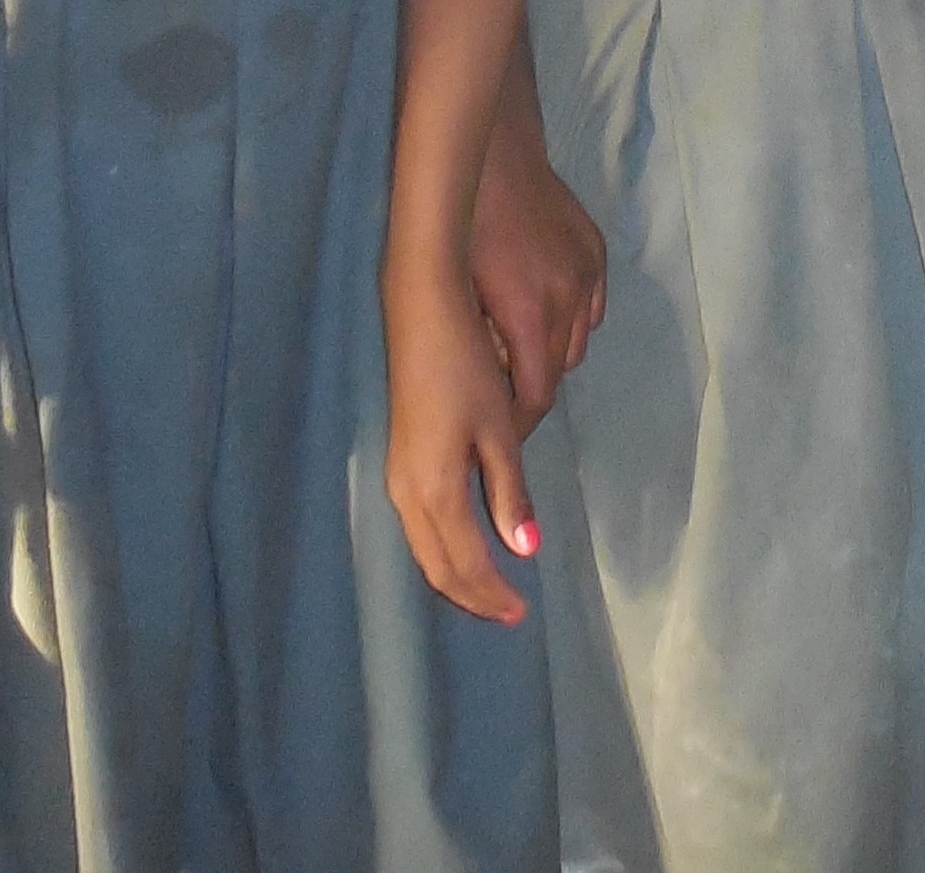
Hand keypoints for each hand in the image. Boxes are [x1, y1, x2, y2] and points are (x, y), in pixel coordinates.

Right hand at [382, 265, 539, 624]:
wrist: (421, 310)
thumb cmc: (466, 366)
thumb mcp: (498, 429)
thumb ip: (509, 491)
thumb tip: (526, 549)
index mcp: (434, 490)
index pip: (464, 563)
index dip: (492, 594)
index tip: (522, 614)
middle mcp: (407, 493)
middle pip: (436, 566)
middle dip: (472, 595)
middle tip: (508, 614)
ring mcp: (398, 476)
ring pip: (424, 548)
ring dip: (456, 575)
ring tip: (490, 590)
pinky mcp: (399, 460)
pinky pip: (419, 526)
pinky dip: (443, 548)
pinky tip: (464, 544)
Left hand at [467, 134, 606, 428]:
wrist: (496, 159)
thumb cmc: (463, 227)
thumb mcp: (458, 293)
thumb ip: (480, 346)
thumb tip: (487, 387)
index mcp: (529, 315)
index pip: (537, 396)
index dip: (519, 422)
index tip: (501, 432)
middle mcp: (568, 301)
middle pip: (558, 374)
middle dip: (531, 387)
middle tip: (503, 387)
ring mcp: (588, 277)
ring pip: (577, 345)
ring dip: (552, 353)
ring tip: (523, 344)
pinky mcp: (599, 256)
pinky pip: (592, 312)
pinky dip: (572, 321)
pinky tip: (546, 308)